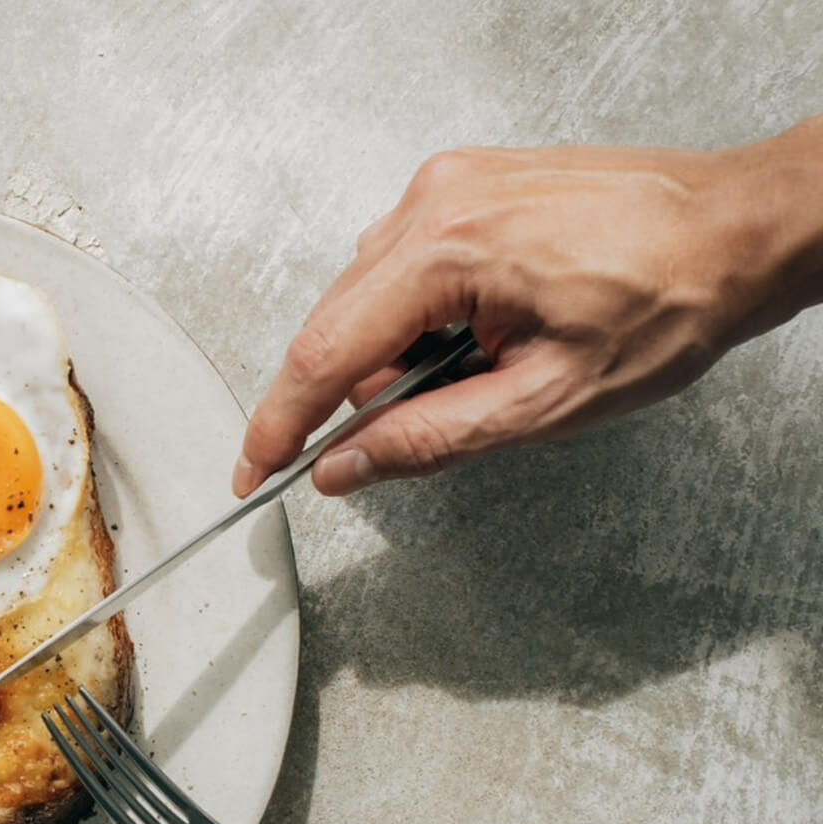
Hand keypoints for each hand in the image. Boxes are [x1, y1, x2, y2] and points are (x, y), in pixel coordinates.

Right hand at [234, 118, 822, 496]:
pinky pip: (403, 261)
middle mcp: (435, 201)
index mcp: (449, 250)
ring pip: (368, 294)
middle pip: (338, 321)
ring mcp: (448, 183)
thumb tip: (344, 468)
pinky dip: (421, 311)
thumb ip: (430, 439)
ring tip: (484, 367)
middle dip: (357, 390)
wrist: (740, 228)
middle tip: (403, 435)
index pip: (325, 352)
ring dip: (398, 349)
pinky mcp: (466, 183)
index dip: (279, 424)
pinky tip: (482, 330)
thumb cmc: (672, 299)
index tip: (253, 471)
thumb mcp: (548, 400)